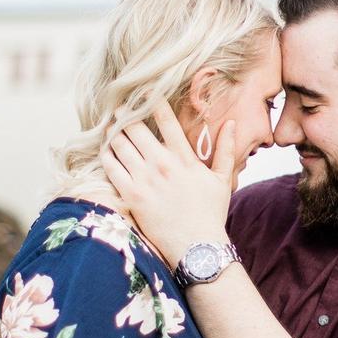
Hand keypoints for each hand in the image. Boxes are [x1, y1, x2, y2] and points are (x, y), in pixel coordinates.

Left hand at [100, 99, 235, 269]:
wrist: (197, 247)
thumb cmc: (211, 214)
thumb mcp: (223, 180)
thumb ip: (226, 150)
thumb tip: (232, 123)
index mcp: (184, 158)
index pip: (166, 120)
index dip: (153, 101)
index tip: (143, 90)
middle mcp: (163, 164)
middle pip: (136, 128)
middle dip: (125, 114)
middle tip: (118, 107)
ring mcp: (145, 180)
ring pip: (120, 144)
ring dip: (113, 132)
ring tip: (109, 126)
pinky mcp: (131, 196)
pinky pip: (111, 168)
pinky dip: (106, 155)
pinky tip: (105, 150)